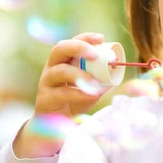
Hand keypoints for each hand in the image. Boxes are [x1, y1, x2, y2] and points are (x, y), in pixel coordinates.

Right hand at [13, 32, 107, 157]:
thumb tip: (117, 69)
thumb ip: (101, 78)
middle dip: (78, 47)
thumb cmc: (74, 100)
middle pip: (59, 49)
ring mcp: (46, 82)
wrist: (55, 124)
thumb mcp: (90, 87)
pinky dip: (78, 93)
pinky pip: (61, 93)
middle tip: (95, 55)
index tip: (100, 38)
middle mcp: (52, 67)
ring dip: (80, 74)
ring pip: (59, 71)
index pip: (72, 42)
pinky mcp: (45, 99)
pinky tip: (91, 95)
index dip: (85, 37)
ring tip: (95, 82)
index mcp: (64, 60)